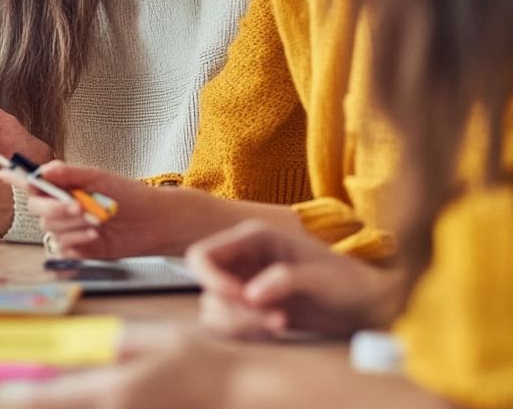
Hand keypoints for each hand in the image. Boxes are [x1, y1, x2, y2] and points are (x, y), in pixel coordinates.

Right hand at [0, 160, 178, 258]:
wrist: (152, 222)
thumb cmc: (128, 195)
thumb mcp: (99, 178)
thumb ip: (70, 174)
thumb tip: (43, 169)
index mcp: (63, 186)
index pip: (33, 182)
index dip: (16, 177)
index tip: (3, 172)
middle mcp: (61, 206)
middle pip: (36, 207)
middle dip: (54, 207)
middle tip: (77, 206)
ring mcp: (68, 228)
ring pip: (49, 228)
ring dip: (70, 224)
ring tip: (96, 220)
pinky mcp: (77, 248)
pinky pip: (61, 247)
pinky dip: (75, 240)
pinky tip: (93, 235)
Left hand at [0, 321, 442, 408]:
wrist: (242, 392)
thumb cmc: (198, 359)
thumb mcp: (148, 339)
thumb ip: (105, 344)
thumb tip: (68, 345)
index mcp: (112, 390)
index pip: (48, 396)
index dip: (14, 395)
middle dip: (28, 402)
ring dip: (52, 402)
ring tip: (25, 393)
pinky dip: (74, 405)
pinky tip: (65, 397)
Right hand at [187, 220, 403, 339]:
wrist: (369, 304)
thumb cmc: (349, 281)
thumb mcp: (321, 277)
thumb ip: (284, 280)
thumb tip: (249, 295)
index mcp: (253, 239)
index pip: (203, 256)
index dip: (211, 279)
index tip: (240, 298)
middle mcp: (243, 260)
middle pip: (207, 288)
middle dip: (233, 310)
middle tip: (273, 321)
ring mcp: (246, 286)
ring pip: (214, 310)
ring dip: (239, 325)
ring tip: (278, 327)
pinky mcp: (253, 310)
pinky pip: (229, 325)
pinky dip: (245, 334)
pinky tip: (276, 332)